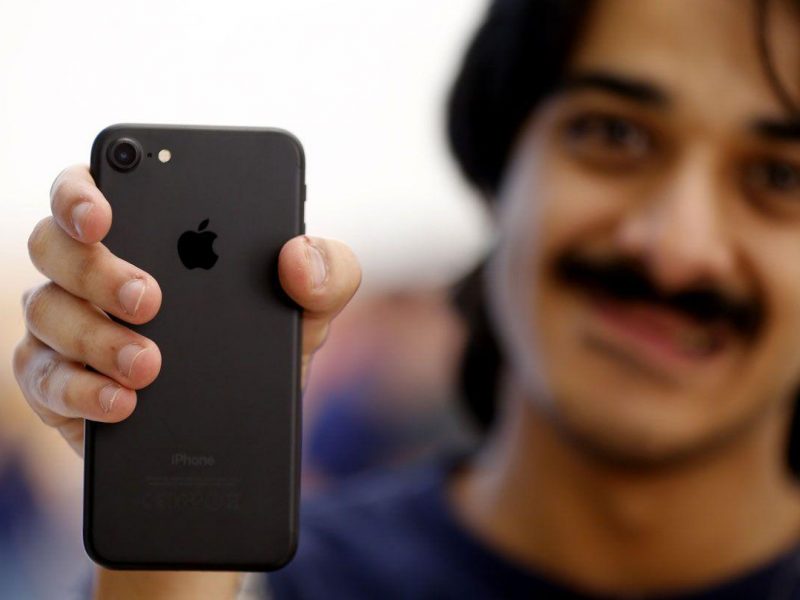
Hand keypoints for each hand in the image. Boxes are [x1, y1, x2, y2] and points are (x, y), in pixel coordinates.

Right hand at [12, 164, 361, 458]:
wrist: (250, 421)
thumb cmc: (270, 342)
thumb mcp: (310, 307)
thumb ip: (327, 271)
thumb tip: (299, 256)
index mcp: (150, 232)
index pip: (91, 189)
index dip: (81, 192)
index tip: (103, 214)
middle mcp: (94, 271)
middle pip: (54, 246)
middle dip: (97, 270)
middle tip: (149, 298)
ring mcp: (71, 326)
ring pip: (46, 311)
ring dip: (95, 336)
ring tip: (148, 364)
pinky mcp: (64, 384)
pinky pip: (45, 380)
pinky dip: (82, 391)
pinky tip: (122, 402)